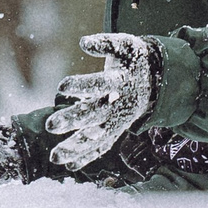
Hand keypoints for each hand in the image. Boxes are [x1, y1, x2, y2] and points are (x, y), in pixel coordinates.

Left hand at [47, 33, 163, 169]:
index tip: (62, 86)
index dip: (82, 85)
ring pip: (97, 137)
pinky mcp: (116, 130)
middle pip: (94, 114)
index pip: (100, 85)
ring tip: (55, 157)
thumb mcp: (125, 45)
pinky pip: (102, 146)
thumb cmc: (132, 60)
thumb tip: (84, 42)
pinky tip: (69, 165)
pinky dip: (87, 156)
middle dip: (72, 120)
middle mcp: (118, 104)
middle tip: (50, 125)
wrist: (156, 80)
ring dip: (76, 147)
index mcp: (120, 82)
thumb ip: (105, 43)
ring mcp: (118, 120)